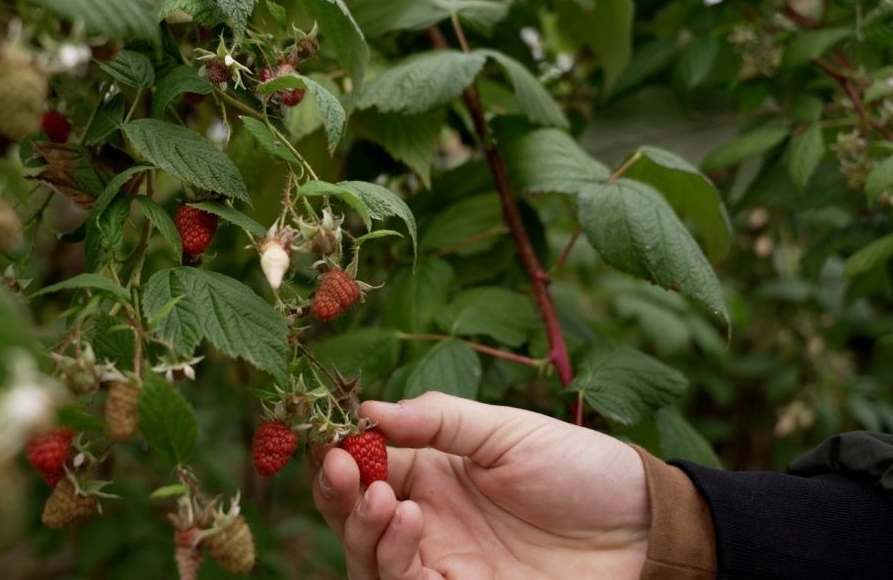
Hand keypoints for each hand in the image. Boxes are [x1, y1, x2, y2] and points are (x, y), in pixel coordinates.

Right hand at [314, 392, 649, 579]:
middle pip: (354, 516)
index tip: (328, 442)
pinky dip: (394, 561)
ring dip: (361, 530)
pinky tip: (409, 523)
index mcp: (431, 470)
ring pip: (369, 558)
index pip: (364, 464)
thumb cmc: (581, 469)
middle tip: (345, 471)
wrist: (642, 527)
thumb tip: (367, 410)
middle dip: (337, 495)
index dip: (338, 454)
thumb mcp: (508, 429)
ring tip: (384, 500)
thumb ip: (438, 420)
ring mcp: (442, 560)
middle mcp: (427, 517)